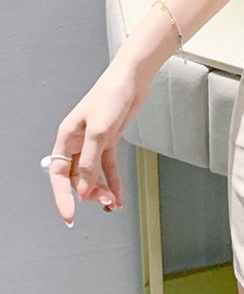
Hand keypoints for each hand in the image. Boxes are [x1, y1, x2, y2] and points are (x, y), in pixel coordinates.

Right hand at [47, 61, 151, 226]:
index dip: (63, 197)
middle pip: (77, 176)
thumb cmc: (111, 94)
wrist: (133, 77)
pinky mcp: (110, 138)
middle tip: (103, 202)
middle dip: (88, 192)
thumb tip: (83, 188)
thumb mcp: (99, 132)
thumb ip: (89, 162)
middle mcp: (78, 141)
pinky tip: (118, 194)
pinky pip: (108, 165)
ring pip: (94, 173)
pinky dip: (113, 180)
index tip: (70, 215)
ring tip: (112, 203)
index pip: (59, 175)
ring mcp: (95, 140)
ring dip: (102, 189)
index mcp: (67, 137)